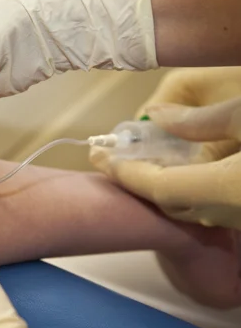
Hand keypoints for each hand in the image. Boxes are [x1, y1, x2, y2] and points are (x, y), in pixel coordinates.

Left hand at [90, 67, 240, 308]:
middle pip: (171, 202)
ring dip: (161, 185)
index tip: (101, 159)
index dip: (126, 174)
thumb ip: (201, 120)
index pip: (159, 187)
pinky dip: (189, 189)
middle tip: (111, 159)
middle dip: (138, 181)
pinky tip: (180, 168)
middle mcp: (235, 210)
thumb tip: (157, 116)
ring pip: (192, 206)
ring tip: (138, 161)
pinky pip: (215, 206)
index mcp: (229, 187)